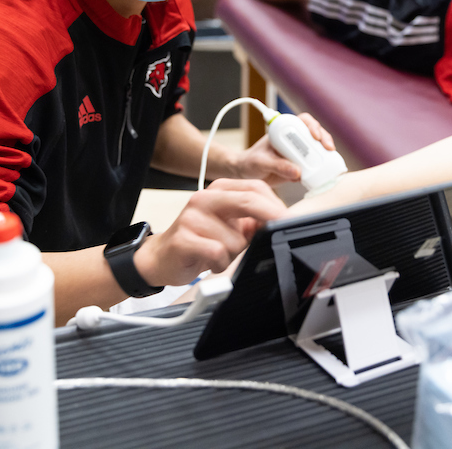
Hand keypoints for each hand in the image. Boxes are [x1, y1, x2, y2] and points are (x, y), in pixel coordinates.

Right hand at [133, 178, 286, 286]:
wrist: (160, 257)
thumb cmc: (199, 241)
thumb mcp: (230, 226)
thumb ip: (253, 220)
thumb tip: (283, 222)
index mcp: (219, 190)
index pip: (255, 188)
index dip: (277, 206)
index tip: (291, 222)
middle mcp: (204, 198)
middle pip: (248, 202)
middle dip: (270, 220)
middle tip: (281, 235)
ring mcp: (191, 217)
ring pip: (236, 238)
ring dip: (235, 254)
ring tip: (220, 255)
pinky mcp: (182, 239)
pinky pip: (217, 253)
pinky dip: (220, 264)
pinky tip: (211, 263)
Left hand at [231, 112, 334, 185]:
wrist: (247, 174)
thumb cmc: (251, 161)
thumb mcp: (261, 162)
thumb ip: (277, 166)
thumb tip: (297, 171)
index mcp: (284, 131)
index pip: (303, 121)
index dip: (312, 126)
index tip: (316, 136)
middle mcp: (295, 140)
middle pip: (316, 135)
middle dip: (325, 141)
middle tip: (328, 150)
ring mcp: (299, 154)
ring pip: (318, 151)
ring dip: (325, 157)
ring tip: (327, 165)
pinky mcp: (301, 168)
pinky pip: (314, 168)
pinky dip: (319, 172)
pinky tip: (321, 177)